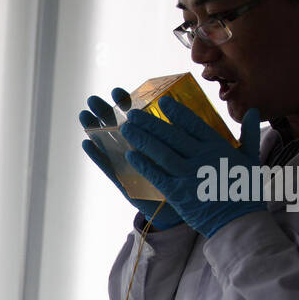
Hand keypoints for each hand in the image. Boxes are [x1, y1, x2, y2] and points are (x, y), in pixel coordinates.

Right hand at [80, 87, 183, 229]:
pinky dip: (99, 157)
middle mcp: (139, 152)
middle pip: (120, 127)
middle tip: (92, 99)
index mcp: (153, 140)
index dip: (127, 103)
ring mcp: (130, 167)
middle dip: (106, 112)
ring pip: (111, 144)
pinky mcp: (127, 183)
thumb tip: (215, 109)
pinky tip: (87, 143)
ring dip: (96, 129)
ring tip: (83, 115)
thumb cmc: (192, 179)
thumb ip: (193, 133)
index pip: (137, 117)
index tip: (117, 91)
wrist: (188, 208)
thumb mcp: (193, 152)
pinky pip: (111, 168)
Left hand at [120, 95, 263, 237]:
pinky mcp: (178, 193)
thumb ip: (250, 134)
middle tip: (132, 113)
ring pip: (161, 152)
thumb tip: (255, 112)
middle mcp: (202, 158)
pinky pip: (157, 175)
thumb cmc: (246, 190)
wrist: (239, 222)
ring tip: (126, 129)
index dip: (177, 112)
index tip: (163, 102)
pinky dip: (143, 164)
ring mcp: (188, 175)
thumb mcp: (251, 159)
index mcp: (218, 147)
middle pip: (171, 136)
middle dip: (150, 123)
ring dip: (142, 139)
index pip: (194, 124)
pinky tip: (130, 155)